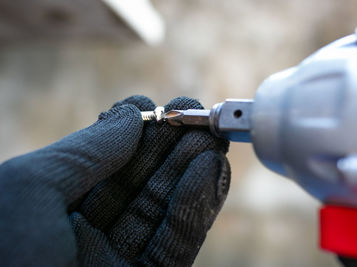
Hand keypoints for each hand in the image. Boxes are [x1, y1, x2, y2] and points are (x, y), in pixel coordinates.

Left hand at [0, 96, 229, 266]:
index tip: (159, 108)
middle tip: (200, 117)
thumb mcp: (31, 187)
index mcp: (50, 209)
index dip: (133, 133)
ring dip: (192, 170)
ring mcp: (117, 262)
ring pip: (163, 208)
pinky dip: (197, 206)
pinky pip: (177, 243)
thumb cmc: (3, 255)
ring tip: (214, 138)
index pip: (103, 163)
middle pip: (140, 182)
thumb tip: (130, 114)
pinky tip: (212, 171)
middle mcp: (84, 234)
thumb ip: (88, 151)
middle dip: (172, 146)